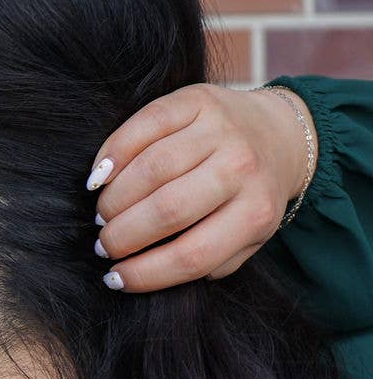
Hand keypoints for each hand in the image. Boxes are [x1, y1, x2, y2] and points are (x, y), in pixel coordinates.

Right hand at [86, 83, 318, 292]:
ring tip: (103, 214)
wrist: (279, 131)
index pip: (193, 254)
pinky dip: (114, 152)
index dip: (146, 272)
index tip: (115, 278)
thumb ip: (211, 260)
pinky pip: (145, 125)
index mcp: (257, 212)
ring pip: (152, 168)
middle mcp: (242, 168)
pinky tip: (99, 176)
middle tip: (104, 245)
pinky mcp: (196, 100)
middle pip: (168, 210)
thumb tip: (148, 272)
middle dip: (123, 235)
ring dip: (115, 199)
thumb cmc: (250, 193)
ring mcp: (219, 130)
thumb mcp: (247, 235)